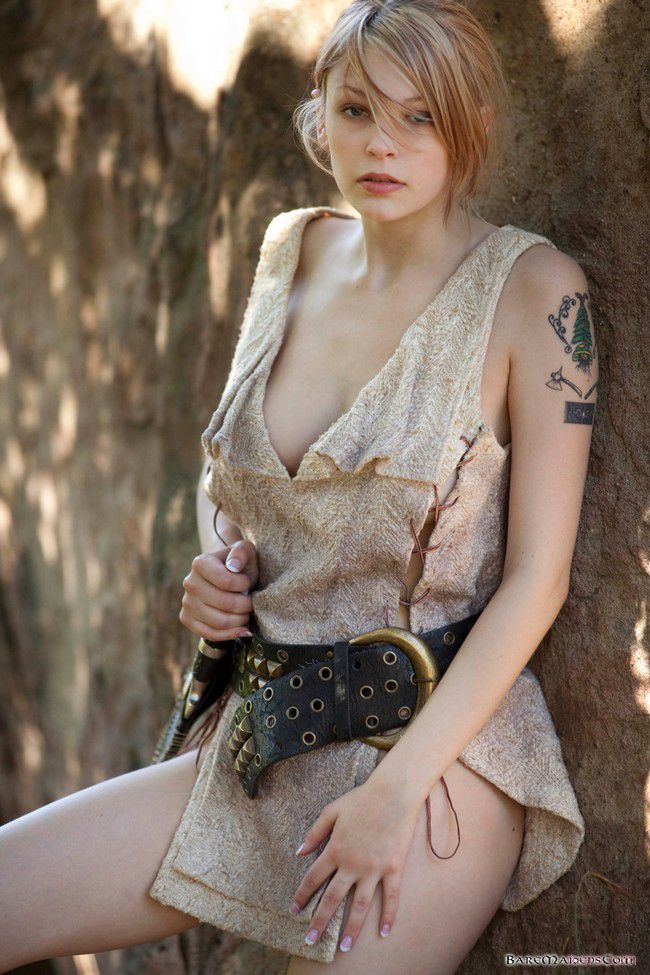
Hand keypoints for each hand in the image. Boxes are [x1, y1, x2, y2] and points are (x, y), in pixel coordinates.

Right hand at [179, 539, 258, 641]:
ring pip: (219, 621)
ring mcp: (187, 602)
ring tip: (248, 614)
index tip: (249, 583)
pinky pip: (210, 634)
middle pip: (225, 603)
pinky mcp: (187, 619)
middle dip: (246, 606)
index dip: (244, 586)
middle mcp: (189, 583)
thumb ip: (241, 552)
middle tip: (253, 603)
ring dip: (241, 620)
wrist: (227, 575)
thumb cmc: (240, 563)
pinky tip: (243, 630)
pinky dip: (230, 634)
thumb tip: (233, 565)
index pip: (226, 582)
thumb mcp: (245, 550)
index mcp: (200, 563)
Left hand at [289, 777, 419, 951]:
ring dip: (351, 928)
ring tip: (344, 947)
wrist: (393, 793)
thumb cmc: (362, 799)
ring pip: (359, 905)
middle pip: (332, 899)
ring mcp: (374, 868)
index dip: (302, 895)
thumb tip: (298, 852)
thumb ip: (314, 833)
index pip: (313, 878)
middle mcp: (352, 863)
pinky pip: (390, 897)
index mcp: (335, 849)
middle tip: (310, 941)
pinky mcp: (394, 868)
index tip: (294, 910)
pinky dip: (388, 916)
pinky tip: (383, 932)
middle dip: (320, 922)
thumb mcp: (332, 811)